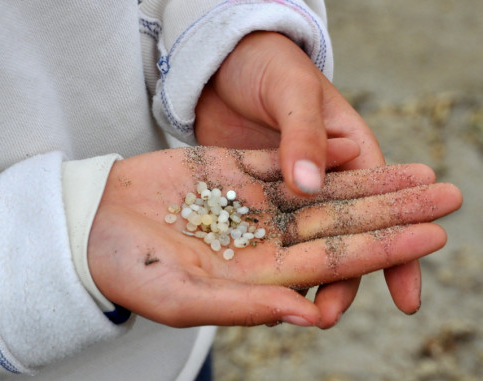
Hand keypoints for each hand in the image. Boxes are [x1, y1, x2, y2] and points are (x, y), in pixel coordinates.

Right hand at [86, 147, 461, 327]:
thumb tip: (310, 315)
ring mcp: (248, 201)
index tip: (430, 235)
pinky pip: (284, 161)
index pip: (333, 260)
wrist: (90, 228)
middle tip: (448, 196)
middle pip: (341, 223)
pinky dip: (320, 156)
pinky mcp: (229, 169)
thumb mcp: (182, 299)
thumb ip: (247, 306)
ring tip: (416, 173)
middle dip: (393, 212)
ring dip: (369, 182)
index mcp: (257, 275)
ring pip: (321, 189)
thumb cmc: (126, 271)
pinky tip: (355, 150)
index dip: (382, 248)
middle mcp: (262, 239)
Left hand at [194, 31, 422, 325]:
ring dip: (305, 277)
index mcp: (349, 155)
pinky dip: (266, 257)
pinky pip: (264, 233)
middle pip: (339, 237)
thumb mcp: (292, 93)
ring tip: (297, 313)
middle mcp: (322, 181)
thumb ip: (302, 136)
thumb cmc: (271, 67)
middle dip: (344, 279)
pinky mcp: (253, 196)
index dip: (395, 253)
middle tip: (330, 316)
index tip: (406, 297)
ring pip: (302, 242)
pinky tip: (261, 285)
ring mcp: (286, 192)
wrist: (228, 63)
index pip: (378, 211)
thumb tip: (310, 185)